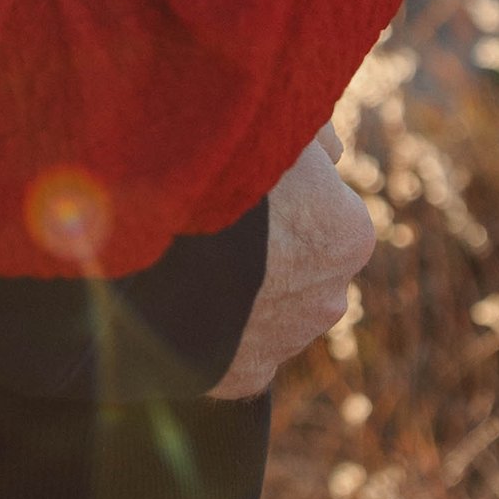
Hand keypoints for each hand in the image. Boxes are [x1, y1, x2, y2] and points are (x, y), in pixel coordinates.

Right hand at [206, 129, 375, 399]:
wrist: (150, 242)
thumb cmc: (222, 171)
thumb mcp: (279, 123)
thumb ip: (314, 134)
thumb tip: (331, 150)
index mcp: (348, 235)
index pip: (327, 207)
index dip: (288, 190)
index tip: (247, 182)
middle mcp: (330, 298)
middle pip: (301, 263)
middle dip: (270, 246)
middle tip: (218, 219)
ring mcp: (286, 343)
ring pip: (270, 308)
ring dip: (243, 288)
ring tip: (193, 257)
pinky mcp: (244, 376)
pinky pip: (232, 348)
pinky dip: (213, 328)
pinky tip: (182, 297)